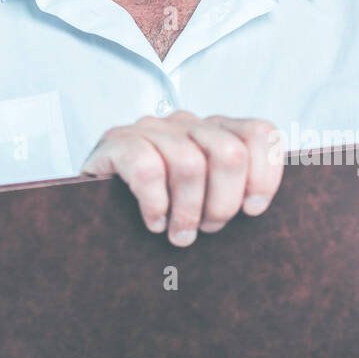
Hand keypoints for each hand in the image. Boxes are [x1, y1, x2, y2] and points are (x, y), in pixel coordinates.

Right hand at [80, 111, 283, 246]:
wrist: (93, 207)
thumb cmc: (164, 208)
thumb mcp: (207, 198)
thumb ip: (235, 193)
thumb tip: (260, 208)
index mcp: (216, 129)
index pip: (259, 133)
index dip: (265, 175)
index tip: (253, 210)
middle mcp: (186, 122)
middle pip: (229, 153)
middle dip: (224, 202)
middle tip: (209, 229)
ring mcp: (150, 129)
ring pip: (189, 165)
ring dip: (188, 211)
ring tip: (180, 235)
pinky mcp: (116, 143)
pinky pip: (146, 169)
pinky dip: (155, 204)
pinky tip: (154, 223)